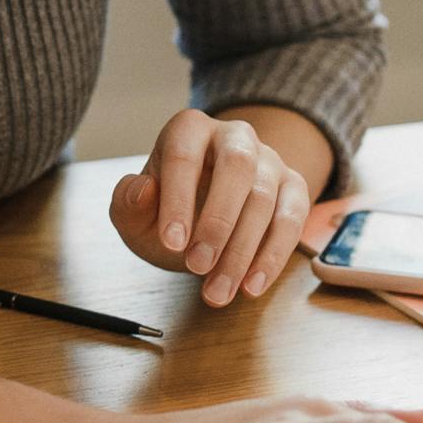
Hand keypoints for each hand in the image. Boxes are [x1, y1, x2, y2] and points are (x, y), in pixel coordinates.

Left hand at [108, 108, 317, 308]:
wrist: (203, 222)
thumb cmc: (166, 212)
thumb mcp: (135, 214)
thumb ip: (129, 203)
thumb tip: (143, 190)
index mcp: (189, 130)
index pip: (183, 155)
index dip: (178, 199)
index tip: (171, 242)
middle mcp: (234, 136)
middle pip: (237, 166)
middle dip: (218, 221)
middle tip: (197, 266)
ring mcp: (269, 160)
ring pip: (265, 197)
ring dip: (242, 251)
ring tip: (218, 291)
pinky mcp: (294, 187)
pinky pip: (292, 218)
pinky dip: (273, 255)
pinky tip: (252, 285)